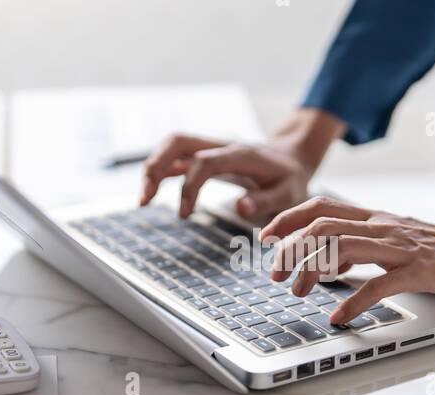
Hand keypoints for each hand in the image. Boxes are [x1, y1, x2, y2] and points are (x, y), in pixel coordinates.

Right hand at [139, 108, 344, 221]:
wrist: (292, 156)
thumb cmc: (290, 179)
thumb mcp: (290, 194)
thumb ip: (267, 201)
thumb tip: (240, 208)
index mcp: (240, 154)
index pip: (204, 162)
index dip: (189, 186)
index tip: (183, 214)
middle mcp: (221, 145)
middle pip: (178, 141)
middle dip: (156, 167)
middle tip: (145, 200)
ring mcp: (211, 147)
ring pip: (172, 144)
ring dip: (152, 167)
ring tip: (143, 200)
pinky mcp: (206, 154)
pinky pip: (176, 155)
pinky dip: (160, 170)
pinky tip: (152, 191)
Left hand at [261, 181, 434, 324]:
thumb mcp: (394, 239)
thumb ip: (363, 242)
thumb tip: (323, 258)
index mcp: (376, 218)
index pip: (321, 207)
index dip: (288, 219)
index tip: (266, 238)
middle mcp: (383, 227)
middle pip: (322, 226)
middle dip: (291, 248)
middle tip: (277, 273)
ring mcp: (400, 248)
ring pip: (342, 248)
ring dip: (312, 271)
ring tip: (298, 292)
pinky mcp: (418, 271)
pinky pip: (378, 285)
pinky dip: (353, 303)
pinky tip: (339, 318)